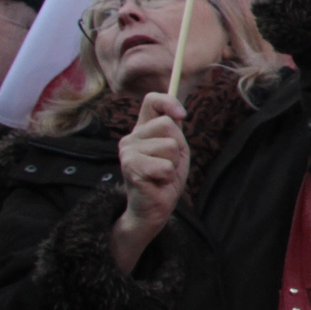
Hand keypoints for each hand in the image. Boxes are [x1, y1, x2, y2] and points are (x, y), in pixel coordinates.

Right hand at [114, 95, 188, 274]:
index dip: (168, 102)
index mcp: (142, 130)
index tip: (182, 115)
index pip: (151, 101)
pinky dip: (168, 177)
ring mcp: (128, 151)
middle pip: (167, 124)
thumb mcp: (176, 149)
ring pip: (170, 146)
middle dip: (178, 147)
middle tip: (168, 164)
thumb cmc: (165, 178)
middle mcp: (131, 137)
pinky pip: (166, 166)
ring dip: (173, 164)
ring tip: (161, 174)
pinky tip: (157, 182)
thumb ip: (174, 130)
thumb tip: (179, 113)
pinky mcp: (130, 167)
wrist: (153, 208)